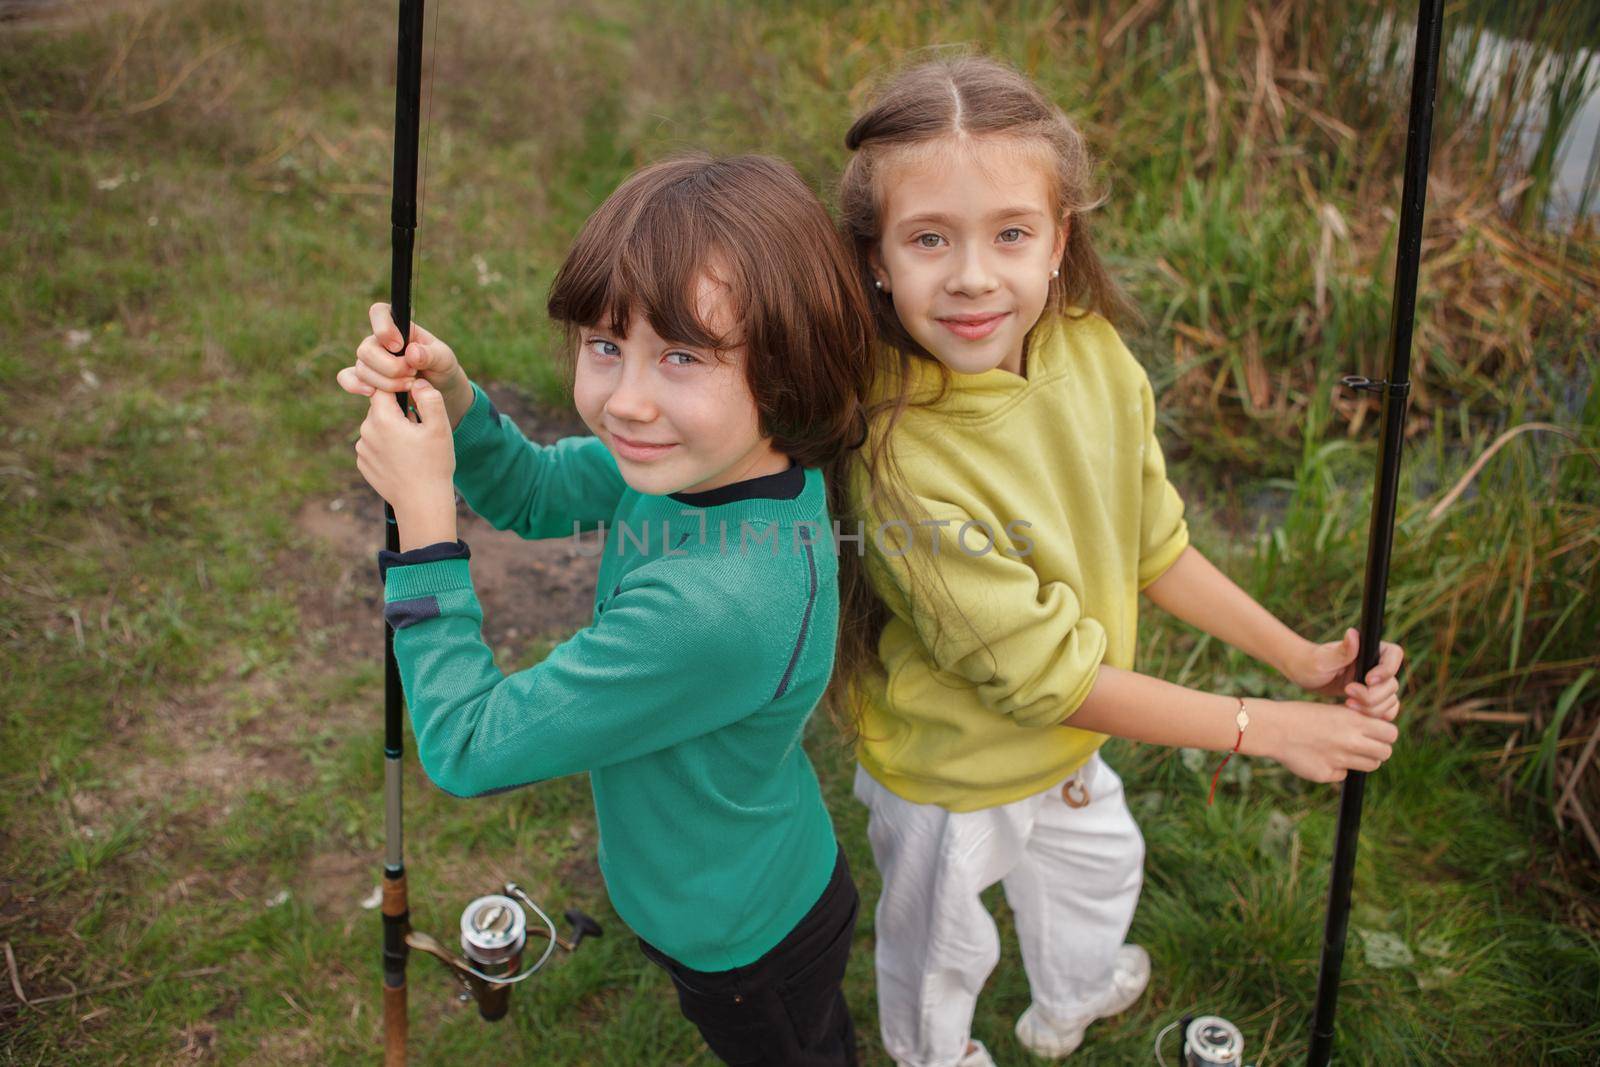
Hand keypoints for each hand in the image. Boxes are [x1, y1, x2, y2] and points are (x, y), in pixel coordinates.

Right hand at [338, 304, 473, 427]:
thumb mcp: (445, 359)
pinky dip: (355, 385)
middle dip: (391, 367)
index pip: (379, 312)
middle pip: (366, 349)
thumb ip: (431, 355)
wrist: (438, 390)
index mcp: (399, 327)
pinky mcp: (366, 378)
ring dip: (386, 383)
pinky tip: (371, 393)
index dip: (383, 328)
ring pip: (362, 369)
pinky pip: (347, 378)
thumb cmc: (441, 367)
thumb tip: (411, 352)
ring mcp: (370, 360)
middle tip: (413, 373)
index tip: (399, 346)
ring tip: (409, 385)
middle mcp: (379, 341)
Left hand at [355, 380, 456, 546]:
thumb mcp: (439, 427)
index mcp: (382, 418)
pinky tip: (403, 460)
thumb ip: (429, 397)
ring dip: (391, 429)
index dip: (399, 387)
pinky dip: (386, 447)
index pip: (383, 387)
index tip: (412, 394)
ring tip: (412, 447)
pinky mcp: (363, 464)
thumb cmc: (433, 465)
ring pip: (377, 427)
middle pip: (380, 408)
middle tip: (418, 427)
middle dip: (397, 411)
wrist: (421, 504)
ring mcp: (362, 450)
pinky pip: (374, 446)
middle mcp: (366, 432)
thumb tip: (417, 381)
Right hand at [1252, 699, 1399, 783]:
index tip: (1376, 733)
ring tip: (1345, 752)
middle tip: (1365, 745)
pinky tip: (1322, 758)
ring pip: (1370, 766)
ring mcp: (1340, 760)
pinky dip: (1337, 769)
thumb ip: (1355, 721)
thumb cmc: (1300, 715)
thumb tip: (1375, 733)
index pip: (1391, 733)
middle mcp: (1351, 740)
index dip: (1386, 734)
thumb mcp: (1332, 710)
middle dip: (1379, 749)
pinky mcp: (1327, 774)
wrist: (1273, 728)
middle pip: (1386, 752)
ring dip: (1362, 760)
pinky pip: (1343, 775)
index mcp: (1353, 721)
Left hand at [1286, 628, 1403, 719]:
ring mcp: (1376, 682)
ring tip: (1347, 703)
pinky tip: (1354, 712)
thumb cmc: (1311, 662)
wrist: (1305, 675)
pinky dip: (1375, 715)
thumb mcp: (1324, 659)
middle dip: (1372, 694)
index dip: (1386, 670)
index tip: (1367, 680)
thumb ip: (1342, 651)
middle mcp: (1377, 665)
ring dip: (1372, 707)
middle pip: (1392, 683)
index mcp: (1370, 649)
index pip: (1394, 655)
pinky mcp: (1372, 697)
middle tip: (1347, 693)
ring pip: (1390, 700)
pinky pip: (1387, 710)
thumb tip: (1353, 633)